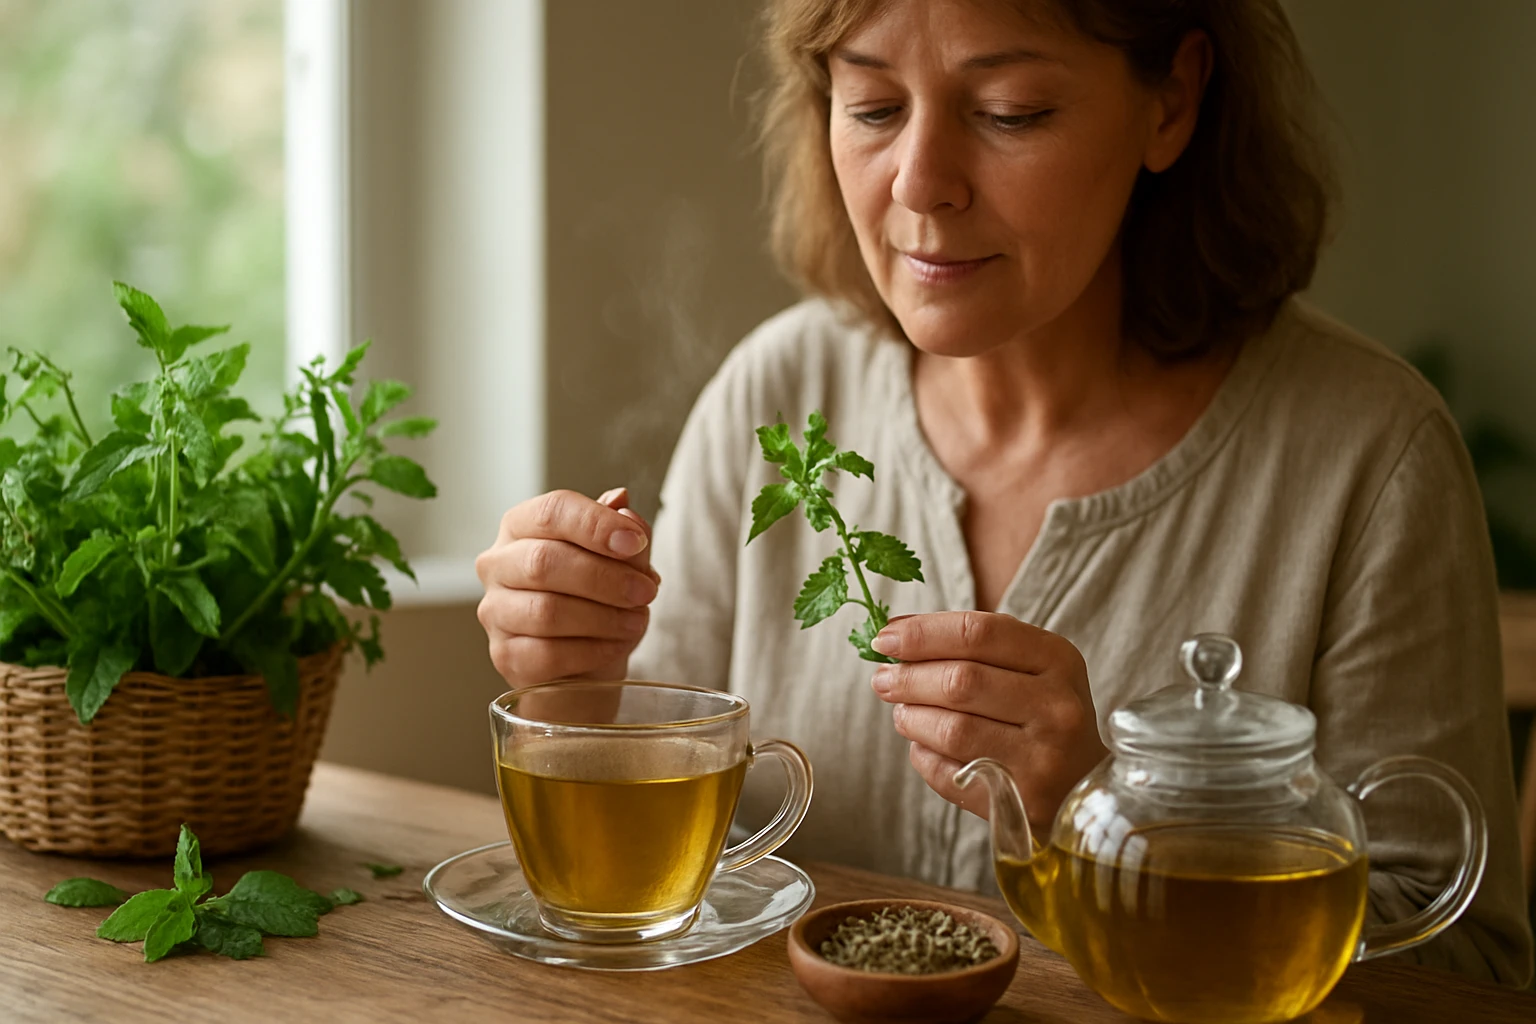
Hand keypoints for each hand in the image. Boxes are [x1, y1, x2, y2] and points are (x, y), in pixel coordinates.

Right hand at [476, 486, 659, 686]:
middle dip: (605, 577)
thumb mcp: (622, 561)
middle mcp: (498, 564)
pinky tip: (616, 645)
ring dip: (604, 617)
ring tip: (637, 620)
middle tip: (646, 591)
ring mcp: (495, 611)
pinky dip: (593, 650)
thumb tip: (624, 508)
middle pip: (543, 561)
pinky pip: (548, 654)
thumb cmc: (600, 599)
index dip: (596, 524)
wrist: (588, 661)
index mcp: (522, 526)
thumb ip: (624, 533)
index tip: (636, 542)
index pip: (551, 512)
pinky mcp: (504, 655)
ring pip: (546, 611)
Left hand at [869, 612, 1106, 829]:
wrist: (1083, 785)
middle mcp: (1056, 708)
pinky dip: (924, 757)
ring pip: (951, 730)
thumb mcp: (1028, 665)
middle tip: (883, 679)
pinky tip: (924, 746)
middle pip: (960, 682)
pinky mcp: (1021, 804)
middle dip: (908, 678)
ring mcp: (1042, 760)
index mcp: (1058, 659)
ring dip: (911, 718)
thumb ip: (969, 642)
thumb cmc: (1042, 712)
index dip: (923, 633)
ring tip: (904, 712)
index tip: (886, 639)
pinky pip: (950, 775)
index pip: (979, 633)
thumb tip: (896, 629)